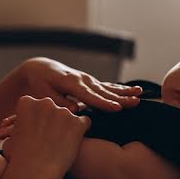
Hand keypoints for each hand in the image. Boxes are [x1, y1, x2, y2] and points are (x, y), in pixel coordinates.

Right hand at [0, 96, 90, 178]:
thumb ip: (20, 124)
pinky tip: (75, 142)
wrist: (34, 172)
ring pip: (69, 115)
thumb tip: (20, 126)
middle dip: (53, 121)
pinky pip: (84, 122)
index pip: (36, 105)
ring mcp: (63, 112)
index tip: (38, 131)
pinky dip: (81, 130)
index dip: (38, 119)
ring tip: (62, 144)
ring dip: (67, 126)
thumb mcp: (12, 136)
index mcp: (27, 102)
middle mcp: (45, 102)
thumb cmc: (19, 158)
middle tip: (51, 138)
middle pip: (53, 109)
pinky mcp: (77, 123)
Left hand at [17, 57, 141, 112]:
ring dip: (124, 92)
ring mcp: (88, 80)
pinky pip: (107, 86)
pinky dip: (120, 89)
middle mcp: (83, 79)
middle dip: (120, 97)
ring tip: (139, 95)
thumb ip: (59, 101)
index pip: (89, 95)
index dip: (103, 103)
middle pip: (103, 91)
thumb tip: (76, 109)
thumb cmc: (40, 83)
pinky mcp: (90, 82)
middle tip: (135, 103)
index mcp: (71, 83)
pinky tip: (133, 91)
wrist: (41, 69)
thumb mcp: (43, 92)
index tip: (117, 108)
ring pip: (108, 88)